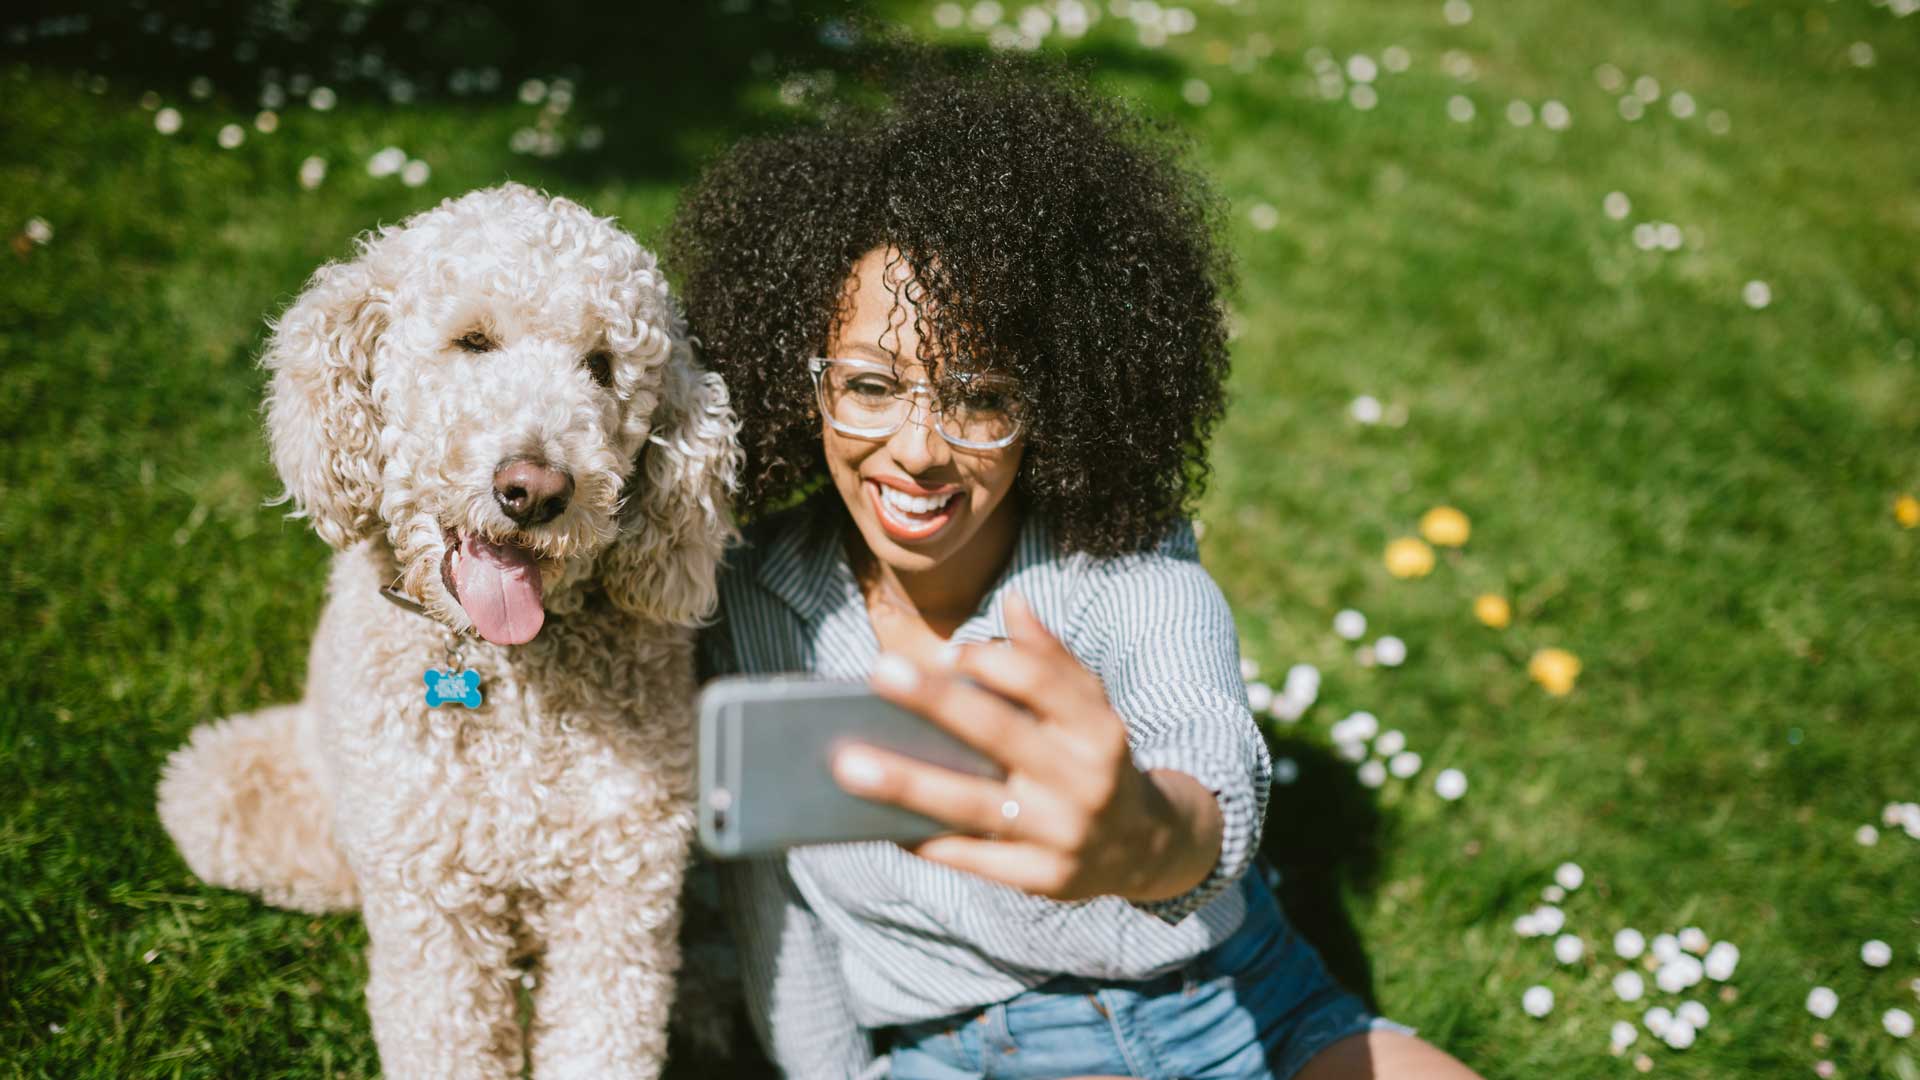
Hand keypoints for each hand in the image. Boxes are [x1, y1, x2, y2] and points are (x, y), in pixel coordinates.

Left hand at [831, 591, 1223, 902]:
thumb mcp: (1089, 707)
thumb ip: (1050, 657)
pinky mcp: (1042, 879)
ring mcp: (1063, 833)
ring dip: (908, 783)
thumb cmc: (1093, 759)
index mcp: (1097, 728)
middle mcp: (1084, 780)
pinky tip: (880, 823)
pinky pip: (973, 858)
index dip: (992, 661)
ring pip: (974, 804)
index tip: (945, 652)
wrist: (1143, 846)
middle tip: (879, 672)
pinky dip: (926, 841)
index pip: (1041, 682)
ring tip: (848, 765)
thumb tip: (1012, 602)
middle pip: (1000, 733)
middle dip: (937, 702)